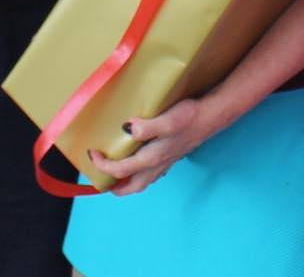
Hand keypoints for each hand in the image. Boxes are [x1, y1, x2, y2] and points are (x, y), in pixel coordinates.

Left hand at [86, 97, 216, 194]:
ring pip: (143, 182)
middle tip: (101, 180)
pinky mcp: (172, 156)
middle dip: (115, 187)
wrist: (211, 116)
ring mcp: (166, 162)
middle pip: (132, 186)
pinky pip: (152, 173)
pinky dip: (140, 175)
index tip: (92, 154)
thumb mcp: (167, 120)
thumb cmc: (189, 117)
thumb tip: (128, 129)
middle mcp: (158, 164)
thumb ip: (147, 127)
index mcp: (152, 157)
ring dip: (127, 183)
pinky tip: (140, 164)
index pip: (121, 169)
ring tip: (117, 177)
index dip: (103, 165)